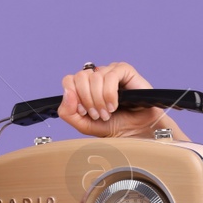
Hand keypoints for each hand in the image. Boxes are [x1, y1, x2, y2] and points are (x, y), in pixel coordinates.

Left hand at [56, 61, 190, 142]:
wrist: (136, 131)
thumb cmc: (113, 126)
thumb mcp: (84, 124)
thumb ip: (68, 112)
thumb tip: (67, 92)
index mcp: (85, 86)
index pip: (69, 81)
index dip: (73, 97)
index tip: (83, 112)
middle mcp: (96, 76)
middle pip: (79, 77)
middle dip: (86, 100)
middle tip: (97, 115)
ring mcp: (110, 71)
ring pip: (94, 77)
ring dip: (99, 100)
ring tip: (107, 113)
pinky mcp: (125, 70)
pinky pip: (111, 75)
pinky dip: (109, 94)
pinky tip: (114, 105)